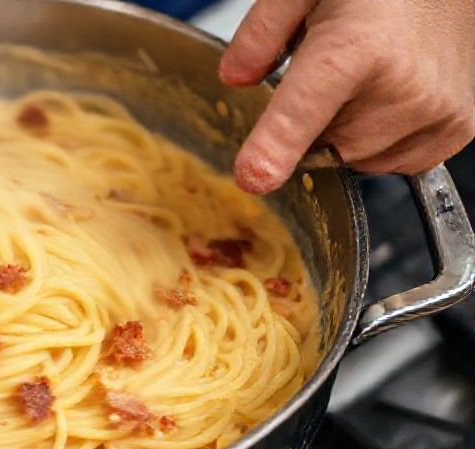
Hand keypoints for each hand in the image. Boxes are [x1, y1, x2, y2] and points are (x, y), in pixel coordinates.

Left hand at [220, 0, 474, 193]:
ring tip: (370, 76)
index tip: (252, 177)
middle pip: (324, 147)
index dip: (272, 149)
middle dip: (313, 121)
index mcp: (355, 48)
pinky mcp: (455, 130)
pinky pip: (394, 162)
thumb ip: (262, 32)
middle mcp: (402, 86)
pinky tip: (390, 96)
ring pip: (356, 158)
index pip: (303, 112)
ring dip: (349, 131)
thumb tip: (235, 78)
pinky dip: (381, 141)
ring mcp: (435, 113)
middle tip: (336, 70)